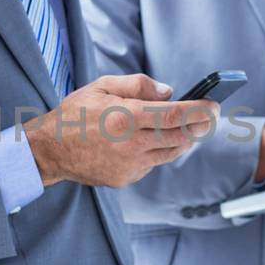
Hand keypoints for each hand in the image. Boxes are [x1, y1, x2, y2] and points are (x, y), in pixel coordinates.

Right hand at [25, 74, 220, 188]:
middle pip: (182, 137)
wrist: (49, 149)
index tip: (215, 105)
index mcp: (126, 117)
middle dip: (200, 126)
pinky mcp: (126, 179)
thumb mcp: (103, 86)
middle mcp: (131, 144)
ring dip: (182, 139)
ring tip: (182, 126)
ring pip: (171, 153)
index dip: (201, 110)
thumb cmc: (75, 113)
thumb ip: (138, 85)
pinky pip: (152, 164)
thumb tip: (169, 92)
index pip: (177, 114)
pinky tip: (147, 141)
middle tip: (208, 116)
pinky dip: (157, 152)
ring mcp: (130, 165)